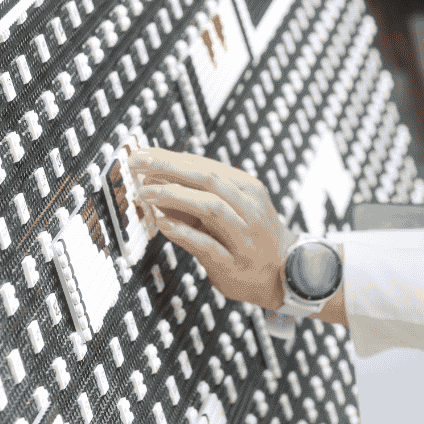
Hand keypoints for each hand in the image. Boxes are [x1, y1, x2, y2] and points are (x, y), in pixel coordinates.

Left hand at [130, 148, 296, 310]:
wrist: (284, 270)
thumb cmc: (252, 235)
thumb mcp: (231, 208)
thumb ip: (196, 194)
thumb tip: (155, 179)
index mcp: (247, 189)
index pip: (206, 166)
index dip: (171, 158)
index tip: (143, 154)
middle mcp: (248, 209)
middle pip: (209, 179)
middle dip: (170, 168)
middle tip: (138, 163)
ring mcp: (243, 237)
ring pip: (211, 208)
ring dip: (174, 196)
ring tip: (146, 193)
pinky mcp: (233, 264)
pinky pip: (206, 245)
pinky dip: (183, 232)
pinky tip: (163, 223)